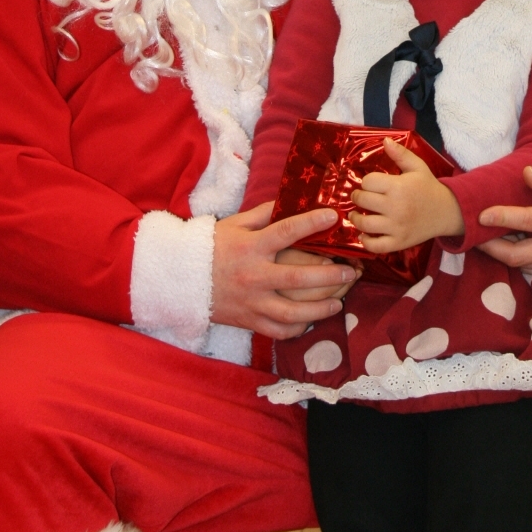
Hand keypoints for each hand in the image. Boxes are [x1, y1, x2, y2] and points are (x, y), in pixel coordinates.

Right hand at [211, 203, 357, 339]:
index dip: (311, 223)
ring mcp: (252, 302)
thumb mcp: (234, 224)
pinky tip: (311, 320)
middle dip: (329, 275)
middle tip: (349, 271)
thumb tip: (288, 200)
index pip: (286, 232)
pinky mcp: (249, 321)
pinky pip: (279, 330)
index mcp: (251, 247)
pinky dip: (298, 327)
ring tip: (339, 301)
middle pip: (298, 277)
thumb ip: (263, 214)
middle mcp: (254, 276)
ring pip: (294, 312)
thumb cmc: (211, 247)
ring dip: (321, 308)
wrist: (182, 281)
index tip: (333, 217)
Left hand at [351, 139, 463, 252]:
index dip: (367, 181)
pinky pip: (375, 246)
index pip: (368, 182)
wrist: (447, 211)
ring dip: (356, 218)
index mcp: (399, 187)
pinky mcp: (399, 243)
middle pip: (363, 201)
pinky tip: (364, 234)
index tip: (370, 183)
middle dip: (357, 197)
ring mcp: (397, 227)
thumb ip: (400, 153)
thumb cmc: (428, 187)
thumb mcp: (417, 167)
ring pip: (365, 224)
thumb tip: (384, 140)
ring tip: (356, 214)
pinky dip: (365, 241)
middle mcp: (396, 207)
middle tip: (360, 197)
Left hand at [478, 167, 531, 279]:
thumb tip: (525, 173)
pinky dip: (519, 259)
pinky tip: (511, 244)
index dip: (502, 218)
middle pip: (517, 256)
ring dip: (504, 253)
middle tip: (473, 236)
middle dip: (491, 248)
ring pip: (522, 265)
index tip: (481, 215)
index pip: (528, 221)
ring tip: (489, 237)